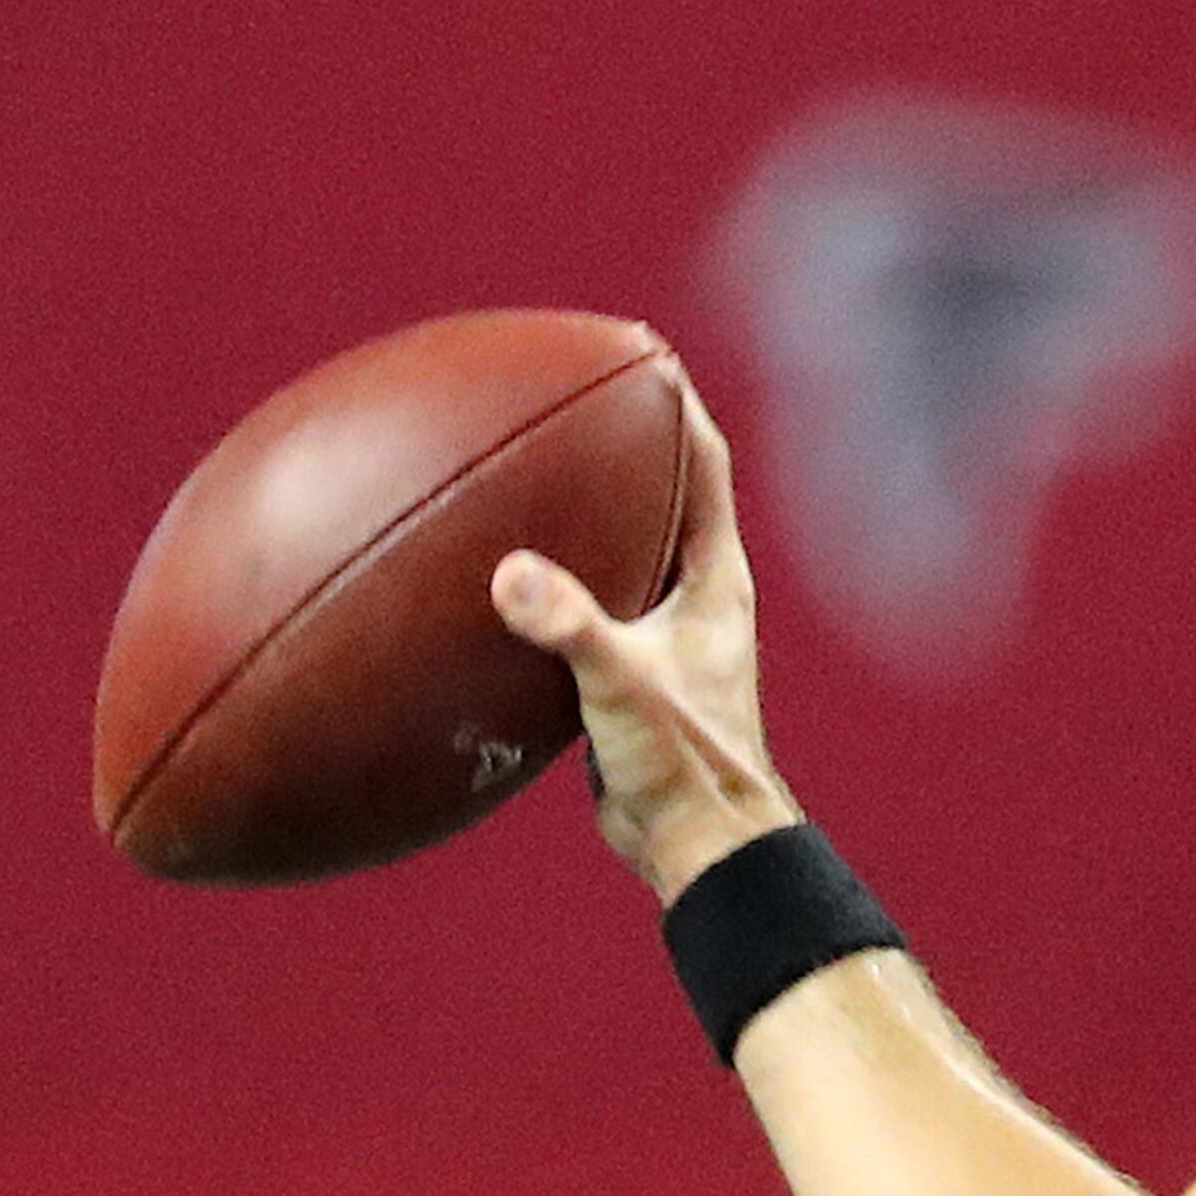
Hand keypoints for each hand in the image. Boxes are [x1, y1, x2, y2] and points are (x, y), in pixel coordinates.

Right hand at [490, 379, 801, 900]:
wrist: (697, 844)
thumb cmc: (684, 766)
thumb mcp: (622, 687)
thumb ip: (570, 628)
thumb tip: (511, 573)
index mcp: (714, 578)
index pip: (701, 462)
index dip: (671, 403)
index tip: (638, 352)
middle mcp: (695, 596)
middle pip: (658, 491)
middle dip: (615, 443)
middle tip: (560, 393)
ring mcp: (662, 634)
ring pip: (617, 550)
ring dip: (575, 514)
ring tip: (513, 475)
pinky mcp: (626, 673)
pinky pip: (580, 606)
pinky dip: (539, 584)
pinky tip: (480, 579)